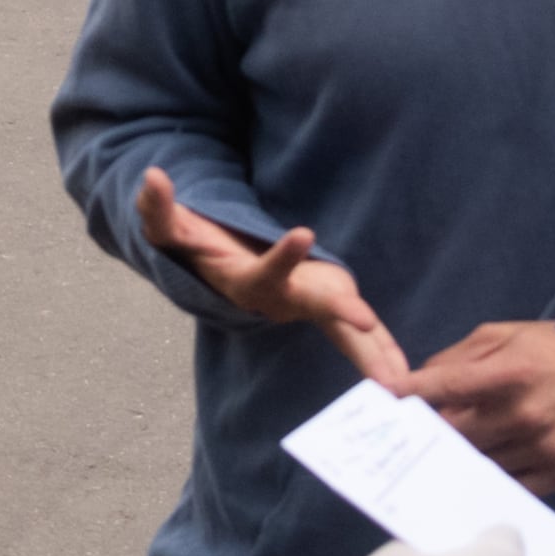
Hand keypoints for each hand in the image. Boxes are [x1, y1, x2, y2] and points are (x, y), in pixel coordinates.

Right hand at [135, 169, 407, 387]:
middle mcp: (282, 301)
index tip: (303, 231)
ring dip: (370, 353)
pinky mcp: (328, 304)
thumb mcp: (173, 229)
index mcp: (250, 283)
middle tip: (363, 321)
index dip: (283, 256)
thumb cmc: (201, 249)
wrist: (223, 272)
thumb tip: (151, 176)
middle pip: (315, 309)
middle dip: (339, 315)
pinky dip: (380, 350)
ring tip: (397, 379)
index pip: (266, 272)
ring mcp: (308, 306)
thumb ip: (158, 209)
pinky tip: (403, 372)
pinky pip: (356, 335)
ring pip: (342, 334)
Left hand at [410, 319, 554, 493]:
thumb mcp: (503, 336)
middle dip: (431, 432)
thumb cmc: (550, 351)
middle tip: (412, 433)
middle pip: (455, 435)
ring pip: (478, 463)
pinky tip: (478, 470)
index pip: (445, 388)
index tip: (383, 397)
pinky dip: (489, 477)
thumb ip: (457, 357)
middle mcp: (523, 415)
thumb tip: (418, 382)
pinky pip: (509, 484)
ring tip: (443, 453)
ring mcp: (541, 448)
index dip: (409, 393)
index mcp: (508, 375)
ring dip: (458, 458)